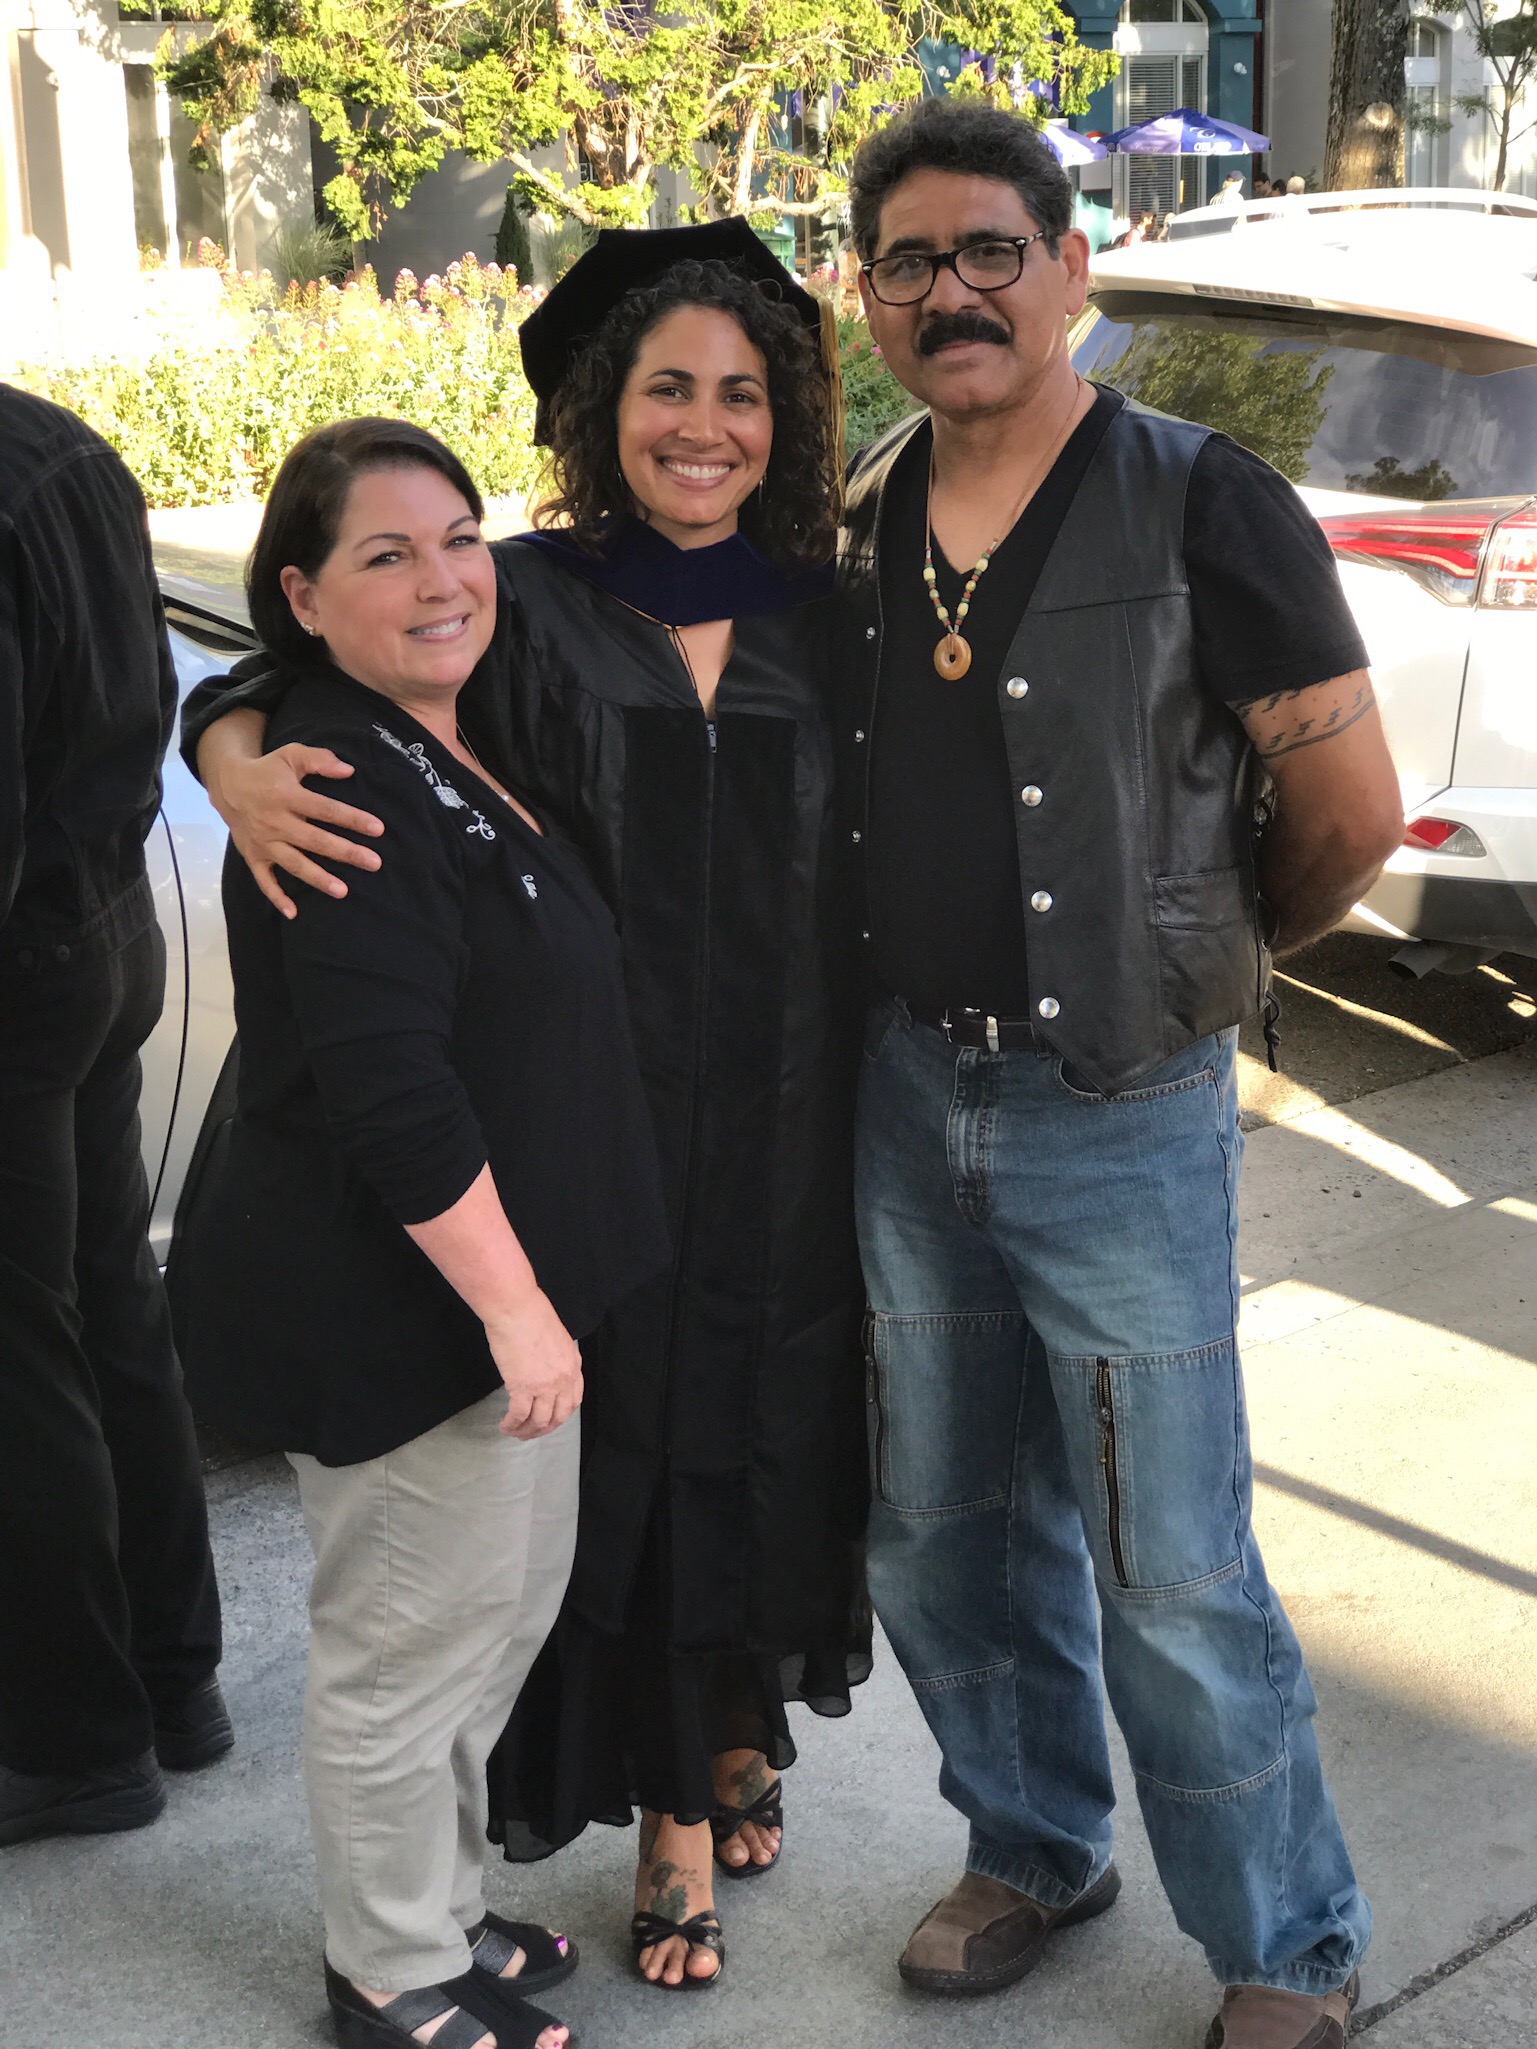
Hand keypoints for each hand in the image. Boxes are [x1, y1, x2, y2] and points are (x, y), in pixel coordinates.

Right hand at [209, 744, 384, 919]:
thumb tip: (348, 770)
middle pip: (316, 841)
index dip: (352, 819)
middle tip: (374, 863)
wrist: (227, 785)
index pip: (326, 810)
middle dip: (346, 853)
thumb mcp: (290, 755)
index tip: (378, 829)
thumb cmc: (267, 770)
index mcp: (286, 796)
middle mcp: (275, 822)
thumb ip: (319, 759)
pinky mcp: (253, 856)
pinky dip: (276, 897)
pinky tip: (293, 912)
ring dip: (318, 878)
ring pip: (295, 864)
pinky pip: (264, 880)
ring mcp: (264, 842)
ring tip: (343, 891)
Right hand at [484, 1292, 583, 1439]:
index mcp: (573, 1364)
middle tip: (529, 1433)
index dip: (560, 1415)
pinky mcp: (523, 1387)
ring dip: (526, 1431)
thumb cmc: (530, 1313)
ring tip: (513, 1432)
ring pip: (540, 1421)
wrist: (515, 1307)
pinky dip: (512, 1425)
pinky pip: (519, 1416)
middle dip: (543, 1429)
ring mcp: (545, 1385)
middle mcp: (563, 1378)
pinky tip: (505, 1425)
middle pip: (558, 1416)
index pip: (573, 1400)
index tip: (548, 1420)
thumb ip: (554, 1357)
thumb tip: (542, 1368)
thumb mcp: (555, 1337)